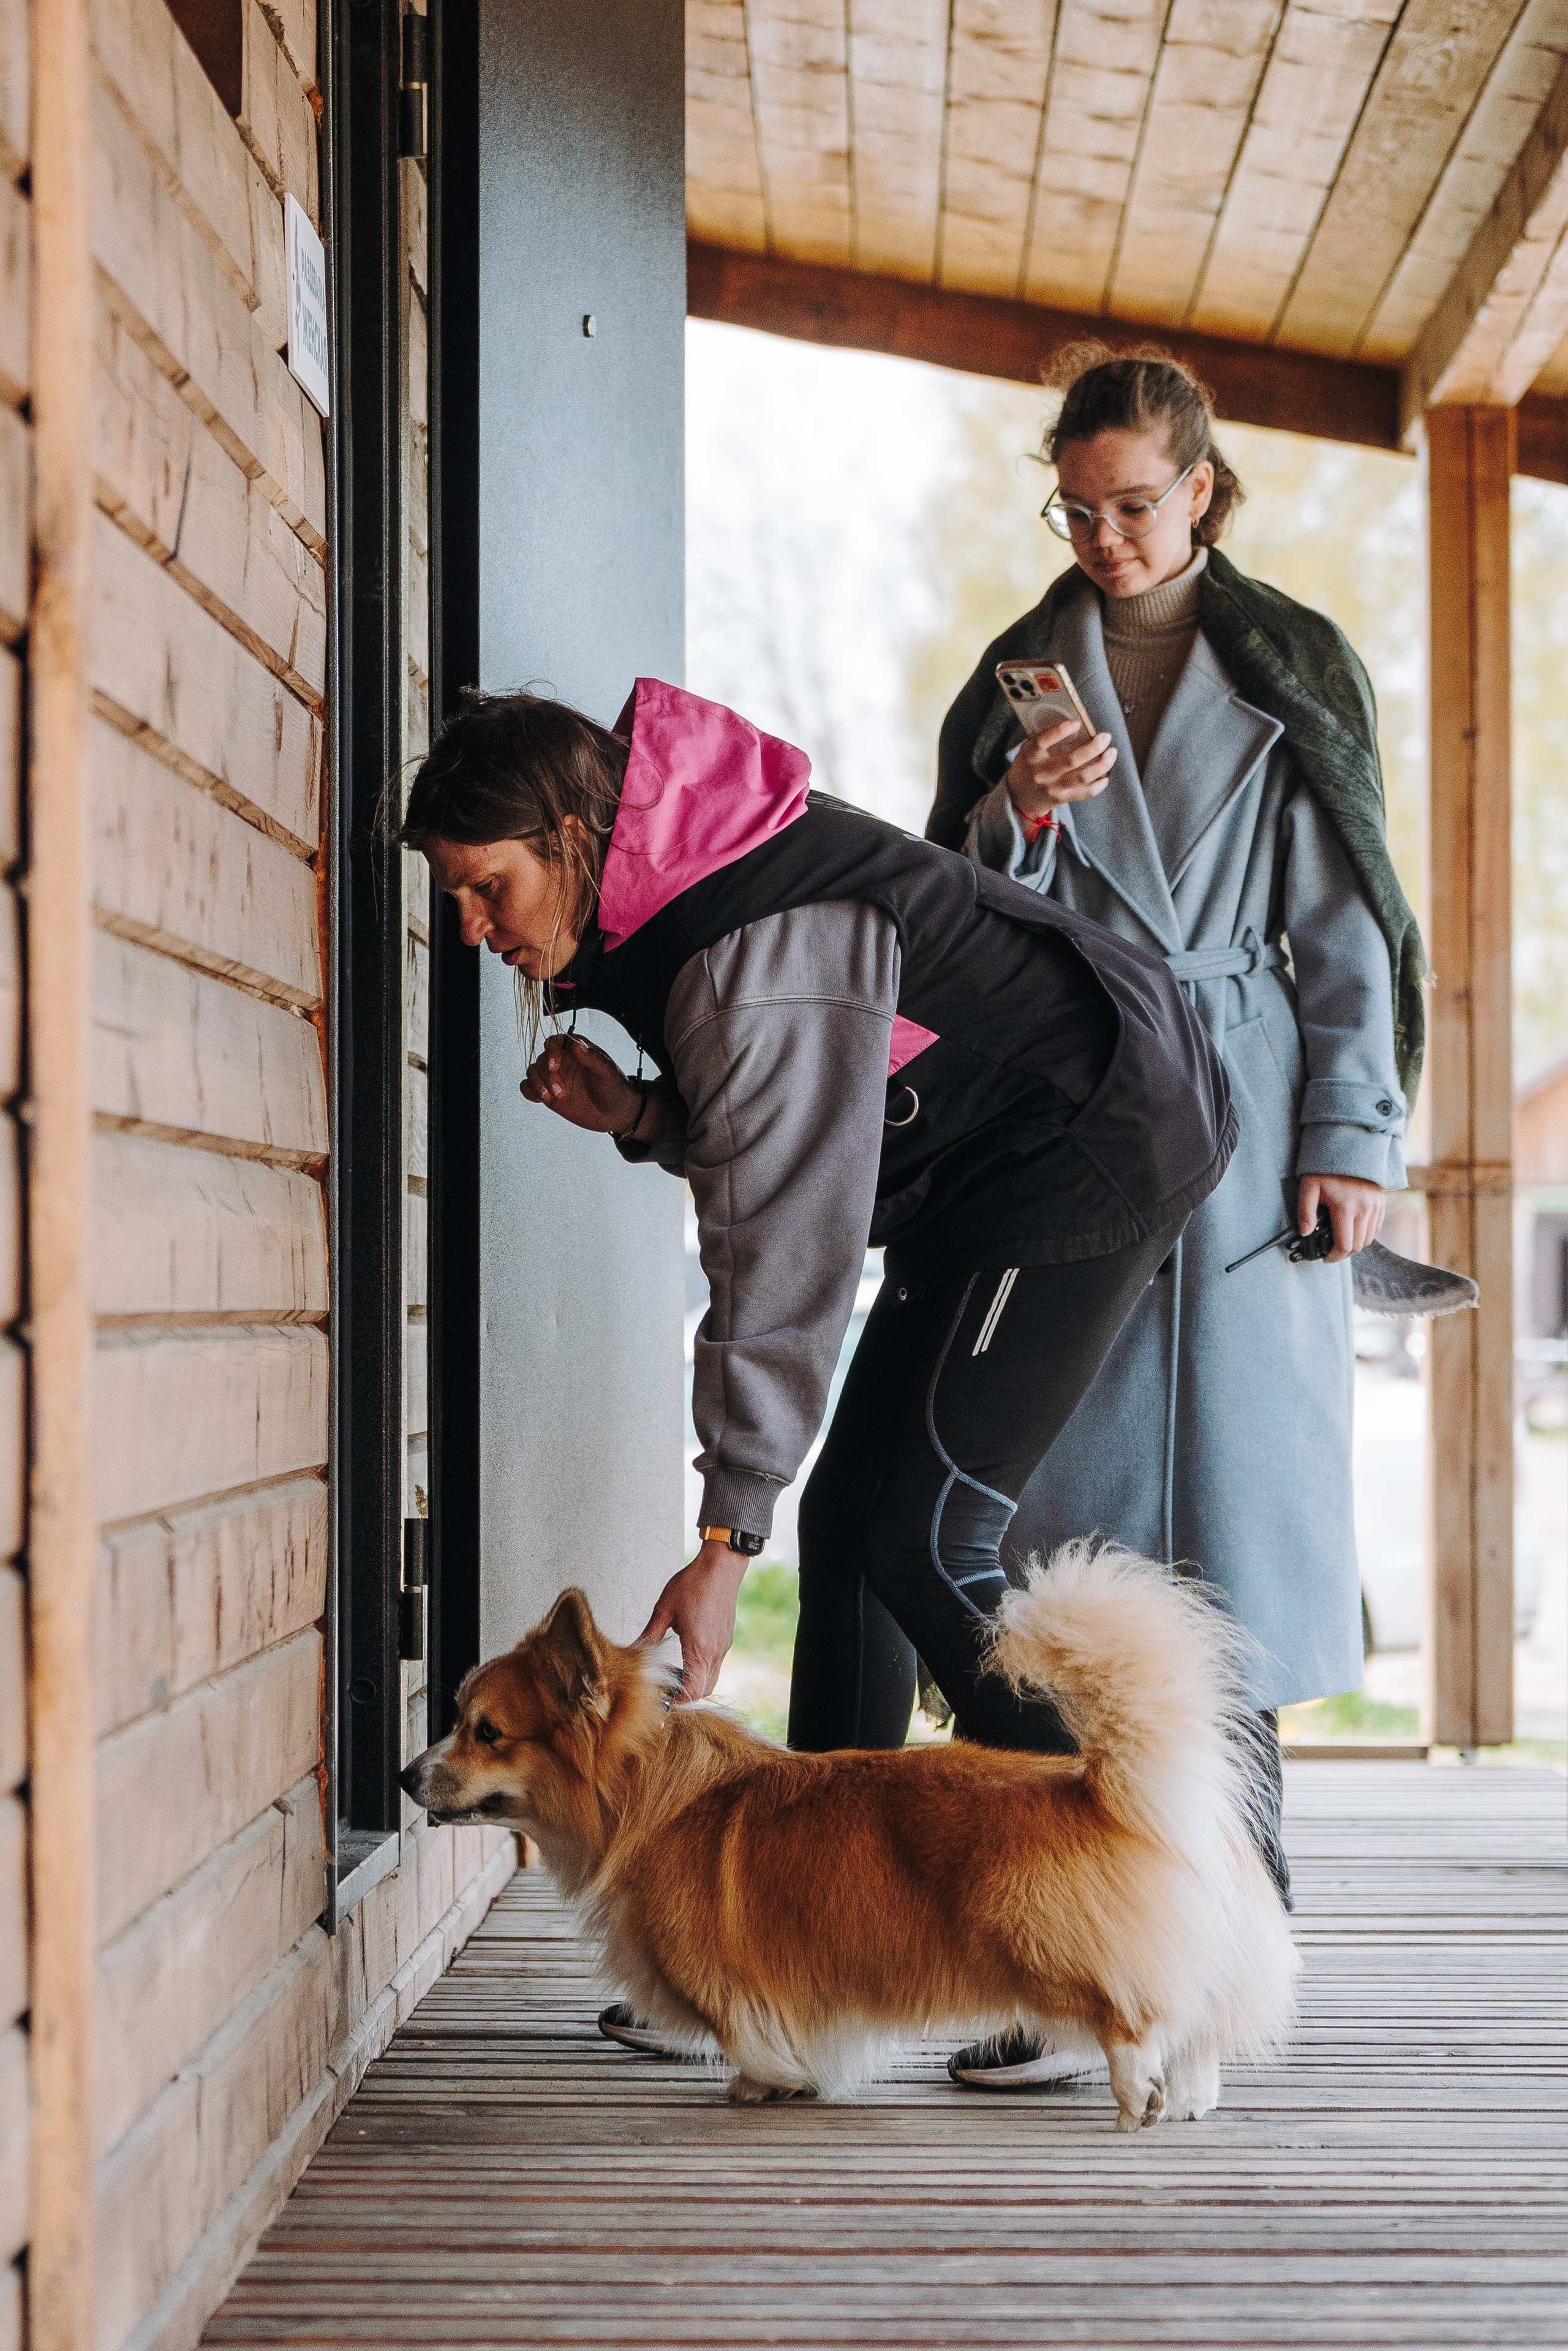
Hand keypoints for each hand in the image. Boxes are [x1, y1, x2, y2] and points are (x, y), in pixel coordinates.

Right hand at [521, 1033, 645, 1135]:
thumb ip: (593, 1058)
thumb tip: (577, 1044)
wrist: (615, 1115)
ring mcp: (555, 1078)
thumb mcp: (608, 1074)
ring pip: (533, 1072)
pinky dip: (529, 1091)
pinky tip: (539, 1098)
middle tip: (559, 1090)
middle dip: (546, 1074)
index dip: (551, 1051)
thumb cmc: (615, 1090)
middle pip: (542, 1059)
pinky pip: (529, 1087)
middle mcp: (563, 1062)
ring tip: (549, 1096)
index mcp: (577, 1051)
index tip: (555, 1066)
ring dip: (537, 1083)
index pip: (556, 1041)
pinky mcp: (549, 1093)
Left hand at [637, 1541, 748, 1701]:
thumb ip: (650, 1635)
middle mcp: (715, 1652)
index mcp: (699, 1649)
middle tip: (666, 1679)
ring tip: (675, 1665)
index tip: (662, 1691)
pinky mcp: (726, 1639)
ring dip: (693, 1678)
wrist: (721, 1566)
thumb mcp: (664, 1610)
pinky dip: (701, 1666)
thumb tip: (636, 1652)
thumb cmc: (693, 1584)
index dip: (677, 1698)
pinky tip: (687, 1650)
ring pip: (711, 1677)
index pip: (693, 1691)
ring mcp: (723, 1646)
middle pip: (704, 1690)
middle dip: (685, 1691)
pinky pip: (715, 1663)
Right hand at [1009, 716, 1117, 820]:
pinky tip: (1106, 776)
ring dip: (1101, 765)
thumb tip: (1075, 724)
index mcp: (1030, 755)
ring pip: (1081, 777)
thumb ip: (1044, 738)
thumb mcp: (1028, 750)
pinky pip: (1083, 794)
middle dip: (1092, 748)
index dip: (1060, 731)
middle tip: (1105, 737)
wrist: (1019, 797)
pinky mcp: (1060, 799)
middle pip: (1070, 760)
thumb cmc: (1029, 765)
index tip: (1077, 723)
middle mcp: (1040, 772)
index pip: (1043, 740)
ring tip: (1112, 753)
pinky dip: (1098, 785)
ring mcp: (1051, 787)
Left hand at [1298, 1173, 1384, 1263]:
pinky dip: (1365, 1235)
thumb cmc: (1325, 1168)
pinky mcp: (1381, 1203)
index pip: (1344, 1245)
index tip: (1325, 1258)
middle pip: (1358, 1246)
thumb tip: (1305, 1233)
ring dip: (1355, 1246)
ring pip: (1368, 1239)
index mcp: (1345, 1207)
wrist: (1349, 1147)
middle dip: (1344, 1254)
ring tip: (1340, 1243)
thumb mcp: (1309, 1187)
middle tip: (1331, 1253)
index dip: (1334, 1257)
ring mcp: (1375, 1206)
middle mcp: (1364, 1209)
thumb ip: (1305, 1212)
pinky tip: (1352, 1232)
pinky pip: (1376, 1228)